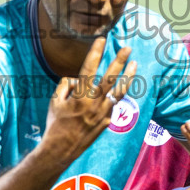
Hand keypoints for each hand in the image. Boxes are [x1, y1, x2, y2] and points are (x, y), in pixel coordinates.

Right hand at [43, 37, 135, 162]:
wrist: (61, 150)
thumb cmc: (55, 124)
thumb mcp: (54, 101)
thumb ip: (65, 85)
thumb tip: (76, 79)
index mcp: (79, 95)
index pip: (89, 68)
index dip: (96, 52)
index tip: (102, 39)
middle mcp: (93, 103)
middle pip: (110, 78)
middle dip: (119, 61)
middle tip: (128, 48)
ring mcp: (102, 113)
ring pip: (119, 91)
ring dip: (128, 77)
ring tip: (134, 65)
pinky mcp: (107, 122)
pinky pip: (113, 105)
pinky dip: (115, 96)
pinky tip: (119, 88)